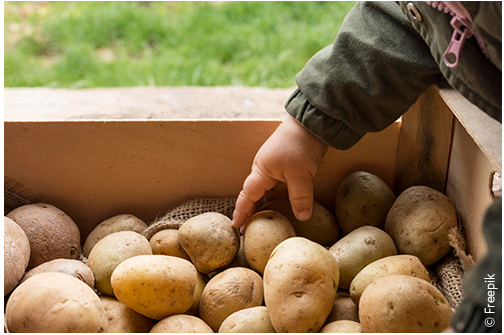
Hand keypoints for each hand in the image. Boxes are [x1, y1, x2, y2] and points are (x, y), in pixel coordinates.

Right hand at [232, 115, 327, 229]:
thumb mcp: (301, 173)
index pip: (247, 196)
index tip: (235, 226)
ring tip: (263, 223)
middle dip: (249, 211)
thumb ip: (300, 196)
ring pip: (264, 192)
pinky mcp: (284, 166)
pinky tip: (280, 208)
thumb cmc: (300, 145)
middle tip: (247, 230)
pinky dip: (274, 199)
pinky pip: (275, 187)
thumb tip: (302, 218)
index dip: (241, 212)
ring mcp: (273, 168)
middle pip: (252, 195)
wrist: (311, 124)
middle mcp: (263, 170)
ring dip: (262, 205)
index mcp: (261, 171)